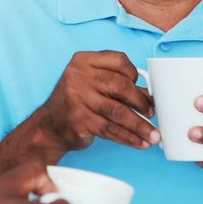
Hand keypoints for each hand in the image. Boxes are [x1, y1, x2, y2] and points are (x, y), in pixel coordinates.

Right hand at [34, 51, 158, 154]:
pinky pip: (110, 130)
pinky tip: (139, 142)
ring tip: (152, 135)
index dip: (134, 75)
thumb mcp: (93, 84)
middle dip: (141, 102)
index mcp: (83, 60)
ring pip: (117, 112)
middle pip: (120, 86)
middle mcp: (78, 76)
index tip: (142, 89)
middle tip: (151, 113)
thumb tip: (151, 97)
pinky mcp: (79, 120)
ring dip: (139, 125)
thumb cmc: (77, 101)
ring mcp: (76, 98)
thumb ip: (119, 85)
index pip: (119, 60)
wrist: (50, 125)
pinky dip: (128, 137)